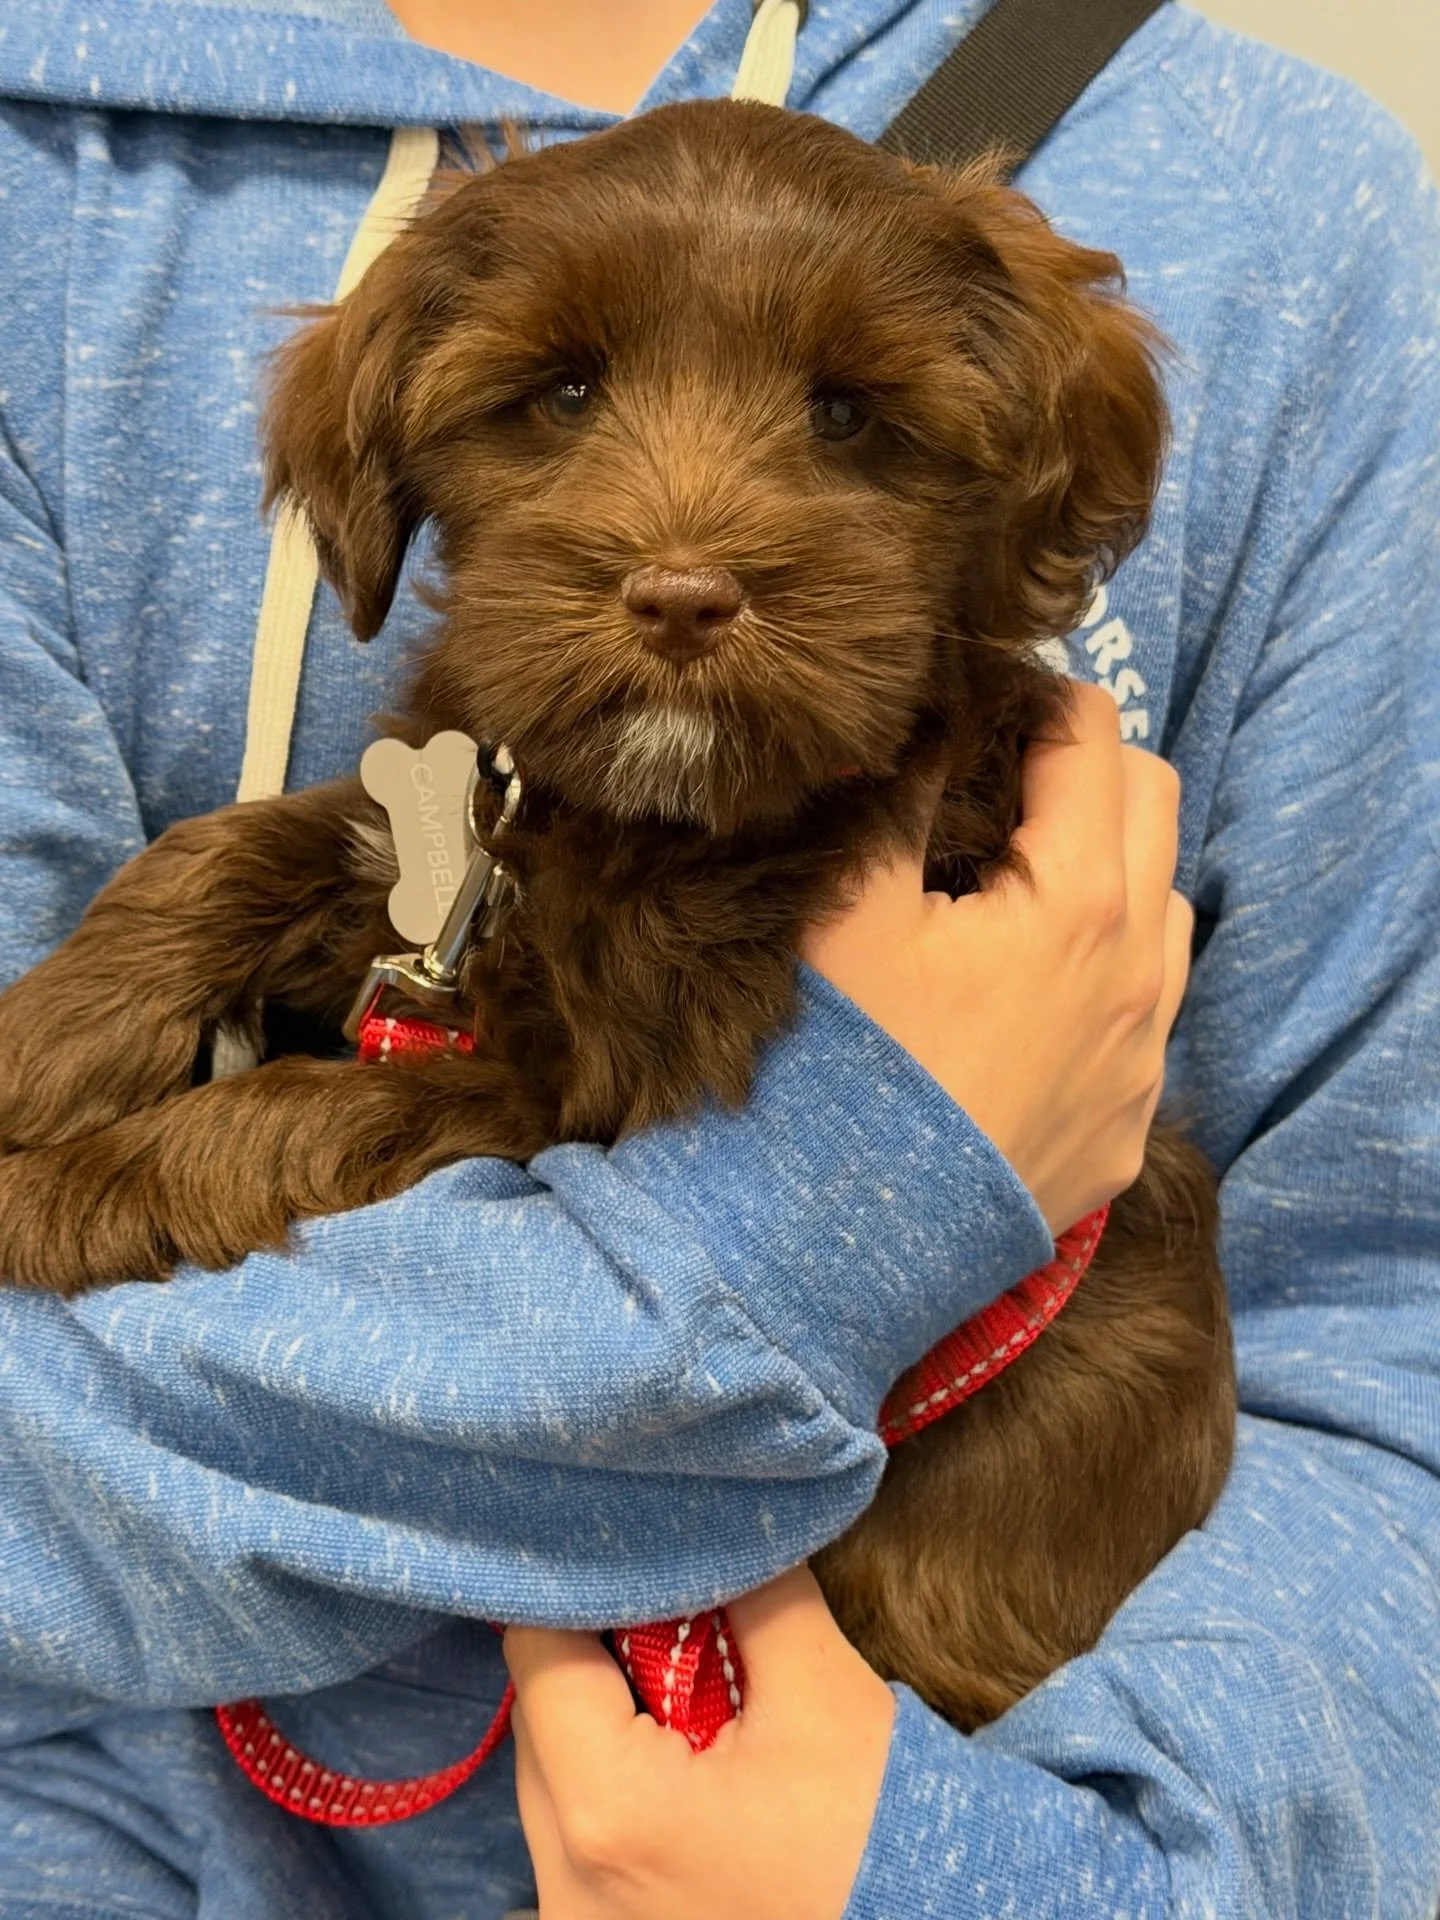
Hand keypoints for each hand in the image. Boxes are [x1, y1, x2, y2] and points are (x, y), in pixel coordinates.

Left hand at [503, 1567, 893, 1919]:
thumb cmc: (876, 1831)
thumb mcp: (820, 1687)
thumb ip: (746, 1589)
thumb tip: (702, 1526)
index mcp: (608, 1810)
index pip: (538, 1653)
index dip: (587, 1590)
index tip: (640, 1563)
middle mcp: (566, 1884)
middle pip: (539, 1717)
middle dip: (598, 1659)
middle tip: (678, 1628)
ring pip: (553, 1778)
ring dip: (605, 1727)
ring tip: (693, 1706)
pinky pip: (578, 1835)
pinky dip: (618, 1788)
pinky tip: (687, 1770)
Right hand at [803, 683, 1190, 1233]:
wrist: (832, 1249)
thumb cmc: (834, 1069)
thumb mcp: (847, 913)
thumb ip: (897, 795)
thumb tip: (915, 722)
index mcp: (1078, 903)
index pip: (1093, 740)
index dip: (1036, 698)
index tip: (982, 702)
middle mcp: (1139, 976)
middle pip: (1155, 807)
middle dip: (1087, 769)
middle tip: (1000, 776)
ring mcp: (1142, 1061)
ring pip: (1167, 911)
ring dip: (1111, 870)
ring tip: (1016, 885)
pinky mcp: (1124, 1127)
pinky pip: (1148, 1014)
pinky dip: (1106, 970)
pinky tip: (1025, 994)